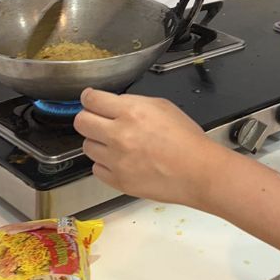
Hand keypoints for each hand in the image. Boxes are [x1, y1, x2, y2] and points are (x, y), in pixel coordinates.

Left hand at [74, 89, 218, 205]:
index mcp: (131, 111)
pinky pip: (97, 169)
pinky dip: (105, 164)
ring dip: (98, 143)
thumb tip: (113, 104)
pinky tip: (121, 161)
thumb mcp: (162, 106)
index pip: (91, 100)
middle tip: (98, 121)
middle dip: (88, 119)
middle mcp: (119, 134)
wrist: (198, 171)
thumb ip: (133, 103)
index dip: (89, 99)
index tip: (90, 100)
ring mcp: (116, 160)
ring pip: (86, 146)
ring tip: (116, 145)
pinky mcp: (118, 181)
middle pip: (81, 122)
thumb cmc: (186, 139)